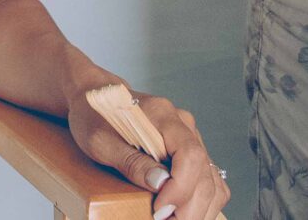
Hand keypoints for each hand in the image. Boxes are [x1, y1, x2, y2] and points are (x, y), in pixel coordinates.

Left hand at [66, 85, 225, 219]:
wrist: (97, 99)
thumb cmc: (95, 116)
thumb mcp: (100, 140)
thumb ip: (130, 160)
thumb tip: (160, 184)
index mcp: (163, 115)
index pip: (190, 154)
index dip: (180, 188)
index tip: (159, 209)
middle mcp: (184, 125)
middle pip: (204, 173)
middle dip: (188, 207)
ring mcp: (190, 138)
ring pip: (212, 182)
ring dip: (198, 209)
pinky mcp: (190, 153)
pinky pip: (210, 182)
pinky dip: (201, 203)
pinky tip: (181, 213)